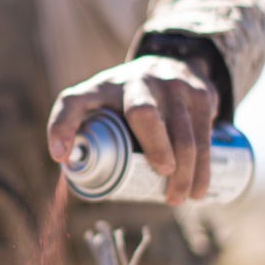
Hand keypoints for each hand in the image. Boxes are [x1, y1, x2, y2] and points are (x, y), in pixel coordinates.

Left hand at [47, 55, 218, 203]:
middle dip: (155, 150)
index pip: (73, 102)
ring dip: (185, 171)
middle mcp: (136, 80)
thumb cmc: (125, 98)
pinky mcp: (199, 93)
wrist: (171, 65)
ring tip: (178, 199)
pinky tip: (200, 189)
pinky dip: (204, 166)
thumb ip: (77, 126)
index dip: (62, 126)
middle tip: (157, 184)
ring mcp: (171, 84)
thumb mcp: (99, 103)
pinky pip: (204, 132)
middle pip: (143, 114)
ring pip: (181, 131)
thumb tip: (66, 162)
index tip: (60, 156)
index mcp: (101, 88)